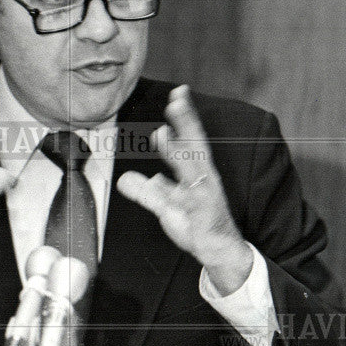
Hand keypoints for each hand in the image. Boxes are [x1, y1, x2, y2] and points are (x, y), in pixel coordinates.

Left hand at [116, 85, 253, 295]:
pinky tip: (158, 181)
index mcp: (199, 172)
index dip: (185, 117)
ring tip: (161, 133)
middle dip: (186, 122)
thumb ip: (147, 192)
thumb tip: (127, 179)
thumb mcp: (166, 206)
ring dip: (177, 150)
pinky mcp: (202, 215)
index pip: (191, 139)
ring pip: (190, 168)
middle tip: (177, 99)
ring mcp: (203, 196)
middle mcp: (204, 179)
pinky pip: (186, 202)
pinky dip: (172, 193)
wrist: (219, 251)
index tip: (178, 94)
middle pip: (194, 145)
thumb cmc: (197, 225)